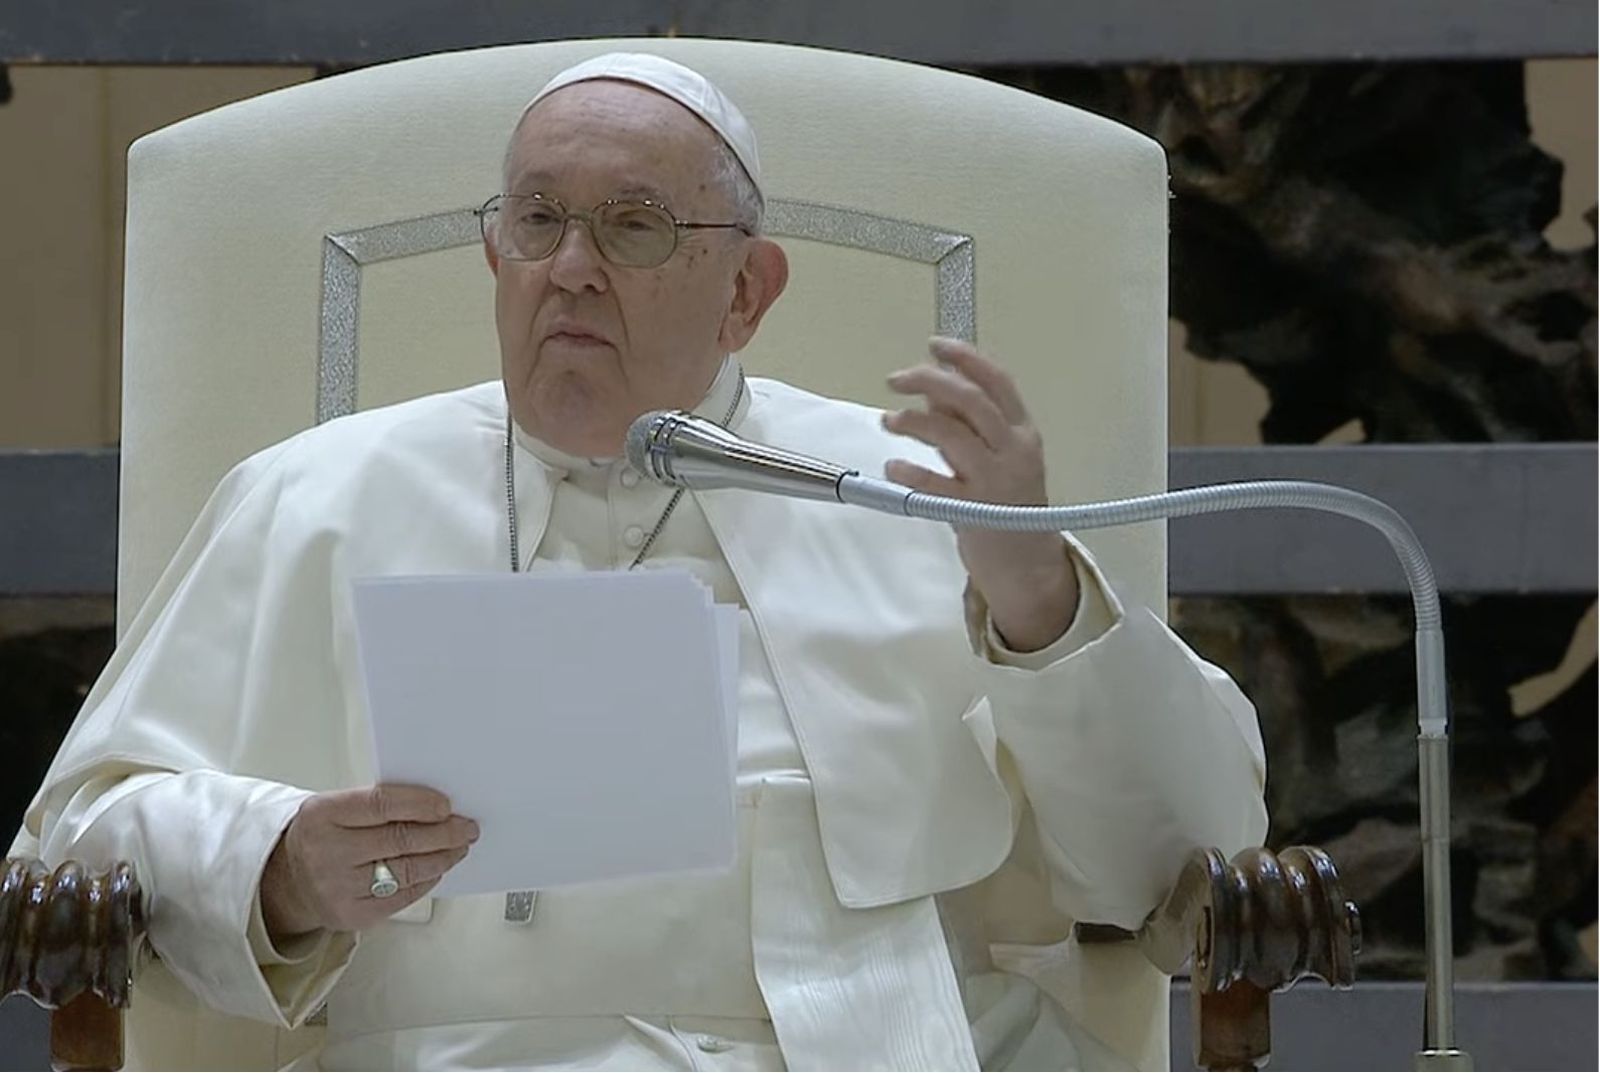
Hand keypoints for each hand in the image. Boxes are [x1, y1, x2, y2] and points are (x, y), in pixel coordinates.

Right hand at [260, 784, 477, 940]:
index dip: (420, 803)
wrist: (288, 881)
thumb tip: (436, 805)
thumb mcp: (335, 808)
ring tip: (459, 846)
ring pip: (407, 870)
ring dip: (443, 857)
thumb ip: (378, 804)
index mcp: (322, 815)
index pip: (382, 804)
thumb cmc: (322, 836)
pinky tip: (437, 868)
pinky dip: (426, 880)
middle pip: (401, 840)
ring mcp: (339, 888)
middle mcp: (327, 852)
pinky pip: (402, 896)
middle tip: (467, 827)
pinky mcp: (352, 915)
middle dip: (444, 832)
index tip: (447, 805)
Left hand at [884, 337, 1077, 651]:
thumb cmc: (1008, 506)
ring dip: (913, 420)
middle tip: (897, 379)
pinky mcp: (974, 511)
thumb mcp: (997, 459)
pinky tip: (893, 467)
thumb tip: (932, 393)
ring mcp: (995, 480)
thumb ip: (968, 427)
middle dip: (929, 380)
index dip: (965, 357)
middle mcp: (1013, 450)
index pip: (997, 381)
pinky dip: (909, 470)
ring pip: (950, 432)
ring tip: (889, 421)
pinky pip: (934, 483)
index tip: (935, 345)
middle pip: (970, 399)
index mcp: (1022, 432)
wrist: (1027, 565)